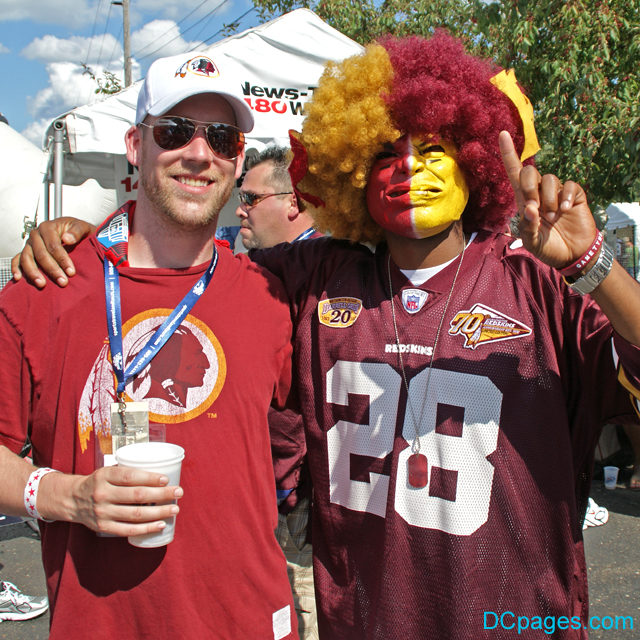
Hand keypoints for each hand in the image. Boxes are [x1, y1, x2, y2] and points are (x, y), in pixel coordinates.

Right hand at [11, 217, 94, 288]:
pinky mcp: (25, 251)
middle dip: (52, 270)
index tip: (71, 272)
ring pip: (27, 258)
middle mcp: (36, 235)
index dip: (62, 260)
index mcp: (48, 227)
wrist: (72, 231)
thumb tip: (67, 239)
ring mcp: (29, 244)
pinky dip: (16, 268)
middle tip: (62, 282)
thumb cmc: (77, 231)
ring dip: (33, 273)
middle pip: (41, 254)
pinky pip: (17, 260)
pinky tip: (18, 279)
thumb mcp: (81, 227)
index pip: (53, 246)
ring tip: (42, 284)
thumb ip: (76, 231)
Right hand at [40, 465, 182, 537]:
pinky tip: (161, 524)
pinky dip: (146, 528)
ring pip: (135, 514)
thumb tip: (160, 470)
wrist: (73, 500)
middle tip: (179, 492)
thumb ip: (128, 471)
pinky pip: (128, 530)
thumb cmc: (100, 482)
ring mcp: (102, 512)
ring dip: (158, 512)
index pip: (130, 476)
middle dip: (161, 494)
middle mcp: (102, 494)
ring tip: (174, 509)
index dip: (149, 478)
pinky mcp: (104, 527)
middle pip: (137, 495)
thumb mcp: (108, 471)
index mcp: (104, 476)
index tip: (166, 479)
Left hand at [499, 131, 596, 269]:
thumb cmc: (548, 248)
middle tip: (536, 208)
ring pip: (550, 179)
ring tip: (553, 217)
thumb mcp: (532, 242)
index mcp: (524, 201)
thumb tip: (531, 209)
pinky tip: (565, 211)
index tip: (502, 134)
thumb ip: (528, 227)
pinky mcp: (574, 195)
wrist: (572, 255)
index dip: (509, 154)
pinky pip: (568, 185)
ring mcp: (556, 193)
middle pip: (530, 172)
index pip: (514, 173)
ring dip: (549, 199)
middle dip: (530, 187)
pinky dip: (565, 198)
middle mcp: (539, 193)